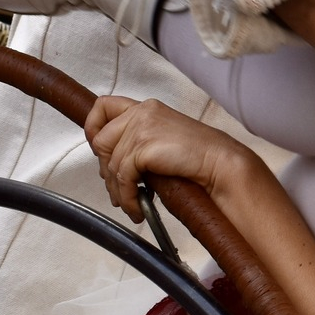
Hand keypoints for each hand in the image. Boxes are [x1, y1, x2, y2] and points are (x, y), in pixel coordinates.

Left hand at [85, 95, 248, 221]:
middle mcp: (142, 112)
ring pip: (110, 163)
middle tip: (118, 189)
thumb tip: (114, 163)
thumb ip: (140, 141)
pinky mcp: (143, 146)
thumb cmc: (201, 158)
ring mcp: (142, 127)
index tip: (99, 150)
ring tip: (130, 205)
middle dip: (106, 169)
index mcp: (147, 108)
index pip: (104, 106)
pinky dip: (126, 197)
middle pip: (100, 139)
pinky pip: (122, 177)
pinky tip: (137, 208)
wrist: (221, 165)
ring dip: (117, 190)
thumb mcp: (164, 140)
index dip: (93, 127)